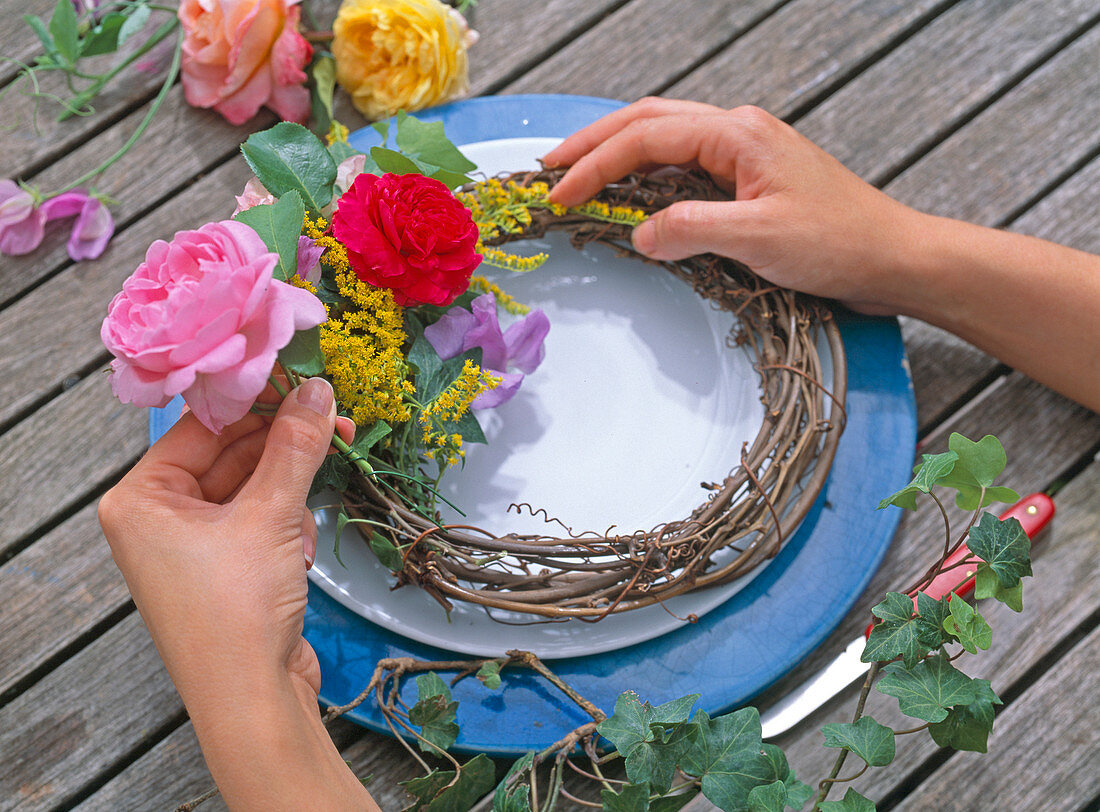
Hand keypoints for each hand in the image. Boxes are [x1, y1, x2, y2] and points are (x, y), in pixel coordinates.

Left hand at [99, 378, 375, 809]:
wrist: (253, 699)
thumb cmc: (238, 611)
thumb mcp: (270, 517)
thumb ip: (295, 448)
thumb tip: (317, 388)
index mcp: (142, 499)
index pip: (203, 425)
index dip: (256, 398)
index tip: (304, 374)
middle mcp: (160, 518)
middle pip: (230, 452)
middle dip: (284, 438)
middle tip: (335, 414)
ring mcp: (194, 545)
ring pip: (252, 484)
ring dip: (292, 477)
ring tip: (334, 454)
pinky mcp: (228, 567)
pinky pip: (261, 516)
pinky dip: (289, 514)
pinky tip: (307, 527)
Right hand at [545, 97, 1099, 411]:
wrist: (893, 257)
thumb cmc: (838, 243)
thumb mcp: (758, 240)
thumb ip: (690, 229)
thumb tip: (638, 233)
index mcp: (736, 133)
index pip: (646, 137)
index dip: (595, 164)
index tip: (559, 195)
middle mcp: (736, 132)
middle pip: (648, 121)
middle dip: (594, 143)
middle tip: (549, 168)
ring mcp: (743, 154)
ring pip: (664, 139)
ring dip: (617, 155)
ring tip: (576, 176)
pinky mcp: (749, 181)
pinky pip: (684, 168)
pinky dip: (646, 178)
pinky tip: (630, 197)